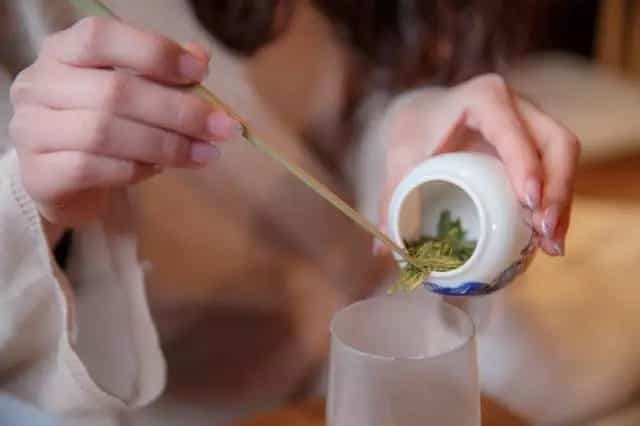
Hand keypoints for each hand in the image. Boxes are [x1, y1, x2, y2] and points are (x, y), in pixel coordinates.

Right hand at [9, 17, 240, 228]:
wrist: (64, 180)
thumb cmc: (105, 126)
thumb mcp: (133, 92)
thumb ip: (163, 73)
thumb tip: (200, 57)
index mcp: (62, 52)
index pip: (100, 37)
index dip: (153, 53)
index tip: (201, 72)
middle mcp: (38, 85)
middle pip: (114, 91)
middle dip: (178, 111)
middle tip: (221, 127)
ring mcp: (32, 130)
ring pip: (105, 134)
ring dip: (166, 145)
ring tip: (205, 153)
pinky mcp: (38, 174)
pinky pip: (93, 169)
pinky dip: (135, 170)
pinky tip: (160, 170)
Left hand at [377, 74, 580, 255]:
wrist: (424, 117)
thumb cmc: (413, 134)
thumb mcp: (399, 161)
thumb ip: (391, 200)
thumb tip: (383, 249)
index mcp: (481, 98)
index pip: (511, 128)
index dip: (524, 162)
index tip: (527, 200)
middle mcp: (516, 105)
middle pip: (556, 142)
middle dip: (557, 189)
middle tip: (544, 233)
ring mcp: (532, 122)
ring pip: (565, 157)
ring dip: (563, 202)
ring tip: (552, 245)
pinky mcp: (538, 143)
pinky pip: (558, 169)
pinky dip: (557, 202)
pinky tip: (549, 237)